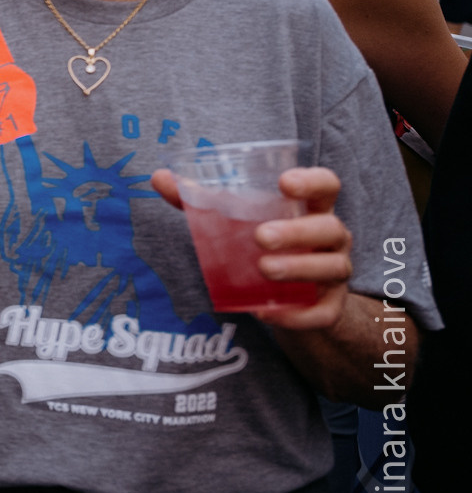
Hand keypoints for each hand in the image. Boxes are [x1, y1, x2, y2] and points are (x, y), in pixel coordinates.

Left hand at [149, 166, 351, 330]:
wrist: (293, 301)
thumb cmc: (264, 244)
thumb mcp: (239, 219)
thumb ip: (202, 198)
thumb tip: (158, 177)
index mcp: (311, 208)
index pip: (326, 186)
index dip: (312, 180)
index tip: (284, 182)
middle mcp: (331, 239)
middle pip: (330, 228)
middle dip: (297, 231)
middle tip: (261, 236)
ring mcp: (334, 274)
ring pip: (332, 268)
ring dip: (299, 268)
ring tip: (264, 269)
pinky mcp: (329, 308)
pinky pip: (322, 313)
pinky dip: (297, 314)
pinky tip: (267, 312)